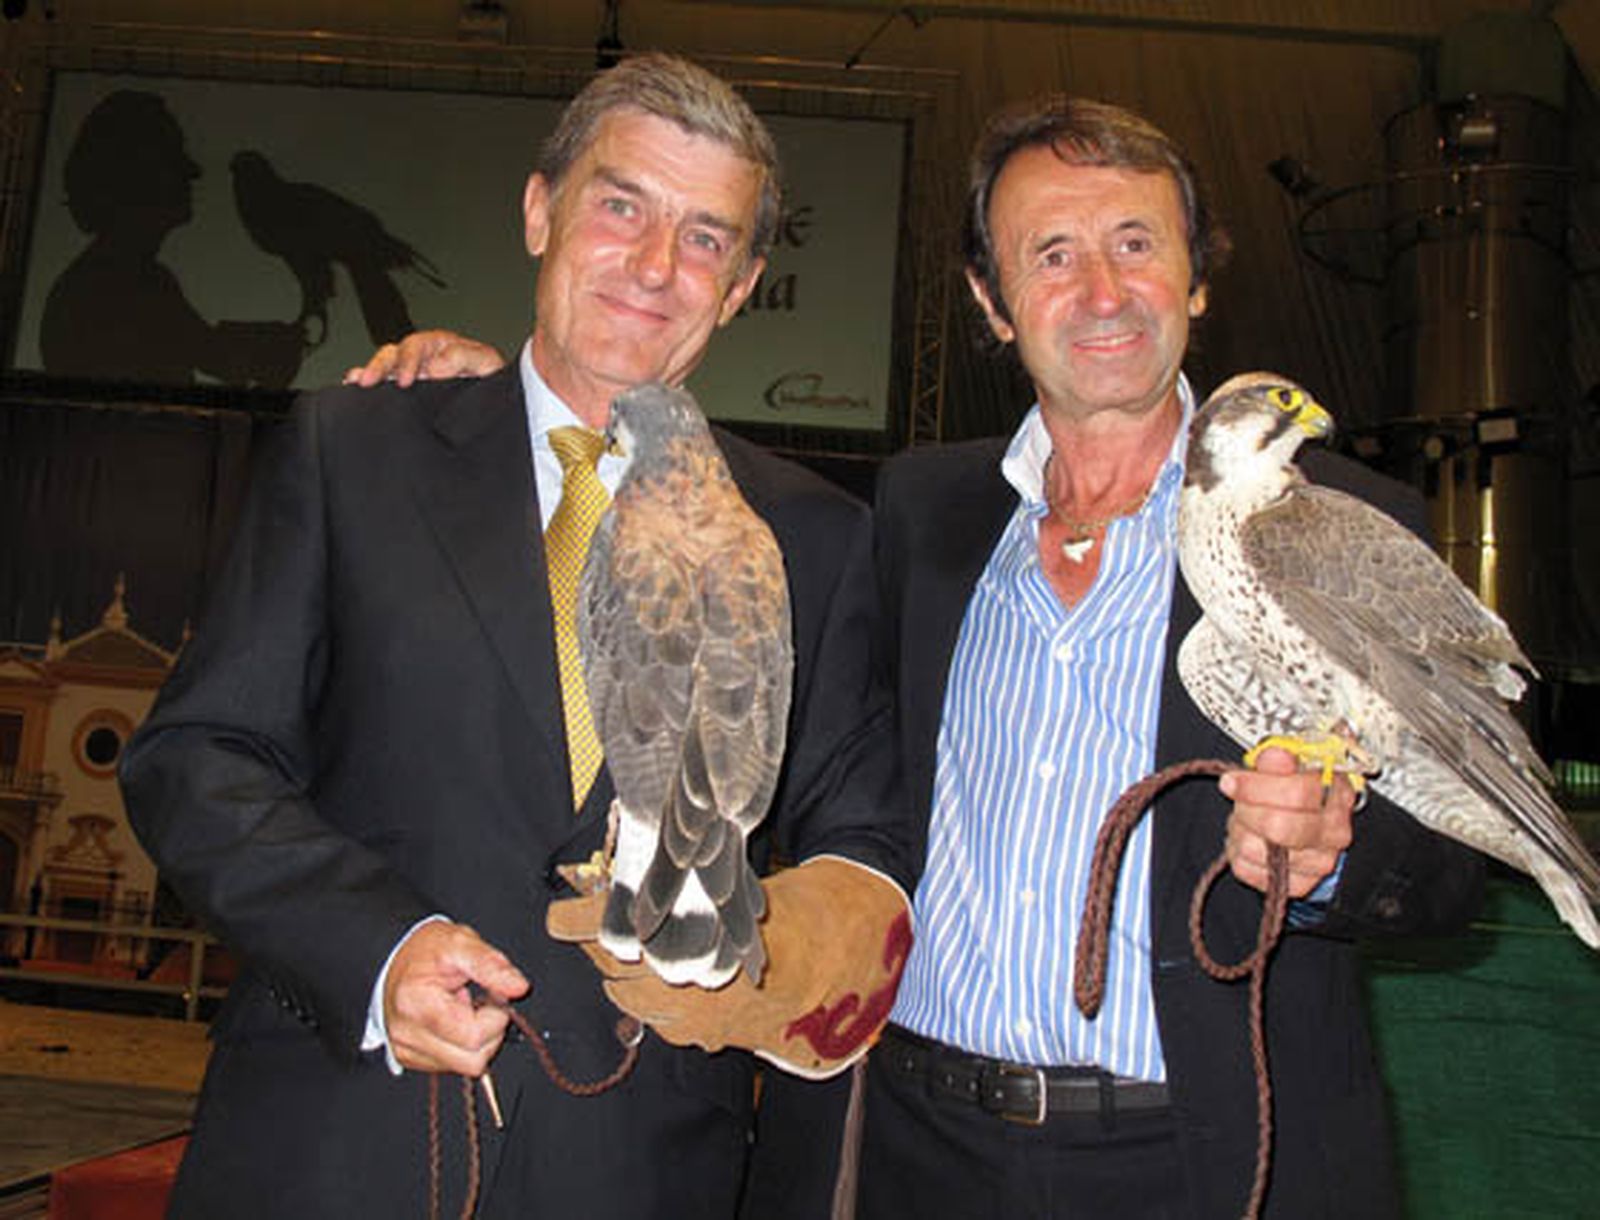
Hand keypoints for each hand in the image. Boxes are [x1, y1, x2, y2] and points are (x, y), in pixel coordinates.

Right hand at [343, 329, 505, 387]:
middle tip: (368, 381)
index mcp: (440, 346)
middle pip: (393, 354)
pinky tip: (353, 387)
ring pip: (385, 366)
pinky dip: (368, 383)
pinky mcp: (409, 391)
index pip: (416, 346)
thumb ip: (465, 358)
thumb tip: (435, 366)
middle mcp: (423, 357)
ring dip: (369, 372)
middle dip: (379, 366)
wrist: (494, 402)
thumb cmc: (491, 378)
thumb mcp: (487, 363)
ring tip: (355, 381)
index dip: (409, 361)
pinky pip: (385, 384)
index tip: (407, 380)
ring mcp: (414, 373)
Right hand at [382, 921, 528, 1075]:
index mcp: (415, 1003)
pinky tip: (454, 1021)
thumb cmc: (426, 951)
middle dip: (490, 1032)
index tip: (492, 993)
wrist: (392, 959)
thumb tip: (519, 988)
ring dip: (477, 1041)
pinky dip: (462, 1046)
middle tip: (480, 1003)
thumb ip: (491, 965)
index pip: (474, 1036)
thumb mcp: (461, 943)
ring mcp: (406, 1051)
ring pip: (465, 1067)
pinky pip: (452, 1065)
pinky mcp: (409, 1059)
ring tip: (464, 1010)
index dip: (495, 1016)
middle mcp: (406, 1035)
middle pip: (472, 1060)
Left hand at [547, 858, 910, 1078]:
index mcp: (689, 939)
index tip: (557, 911)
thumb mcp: (733, 883)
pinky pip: (650, 1018)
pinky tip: (660, 975)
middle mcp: (682, 985)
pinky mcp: (694, 1036)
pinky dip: (645, 997)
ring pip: (624, 997)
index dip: (578, 918)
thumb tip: (635, 852)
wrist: (825, 973)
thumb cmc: (786, 917)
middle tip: (593, 921)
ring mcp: (687, 1018)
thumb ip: (682, 876)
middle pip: (610, 966)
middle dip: (597, 944)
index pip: (611, 929)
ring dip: (619, 972)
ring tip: (630, 946)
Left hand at [1220, 746, 1355, 897]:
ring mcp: (1319, 862)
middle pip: (1279, 826)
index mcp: (1336, 795)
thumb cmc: (1297, 791)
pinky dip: (1238, 852)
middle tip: (1239, 800)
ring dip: (1240, 830)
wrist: (1308, 823)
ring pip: (1258, 850)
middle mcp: (1334, 832)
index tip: (1231, 781)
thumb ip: (1278, 761)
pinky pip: (1248, 870)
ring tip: (1245, 818)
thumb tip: (1274, 756)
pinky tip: (1250, 838)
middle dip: (1247, 810)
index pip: (1297, 793)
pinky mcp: (1298, 884)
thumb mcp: (1289, 766)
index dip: (1256, 786)